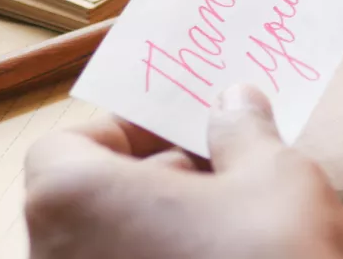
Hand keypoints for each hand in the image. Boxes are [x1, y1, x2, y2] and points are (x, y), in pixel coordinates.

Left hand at [24, 85, 342, 258]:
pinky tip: (230, 256)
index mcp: (77, 204)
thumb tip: (235, 100)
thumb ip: (242, 130)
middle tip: (225, 163)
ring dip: (167, 222)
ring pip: (114, 245)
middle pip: (91, 200)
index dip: (128, 130)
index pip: (67, 148)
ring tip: (236, 214)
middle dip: (159, 174)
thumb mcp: (273, 175)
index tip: (187, 129)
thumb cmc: (275, 256)